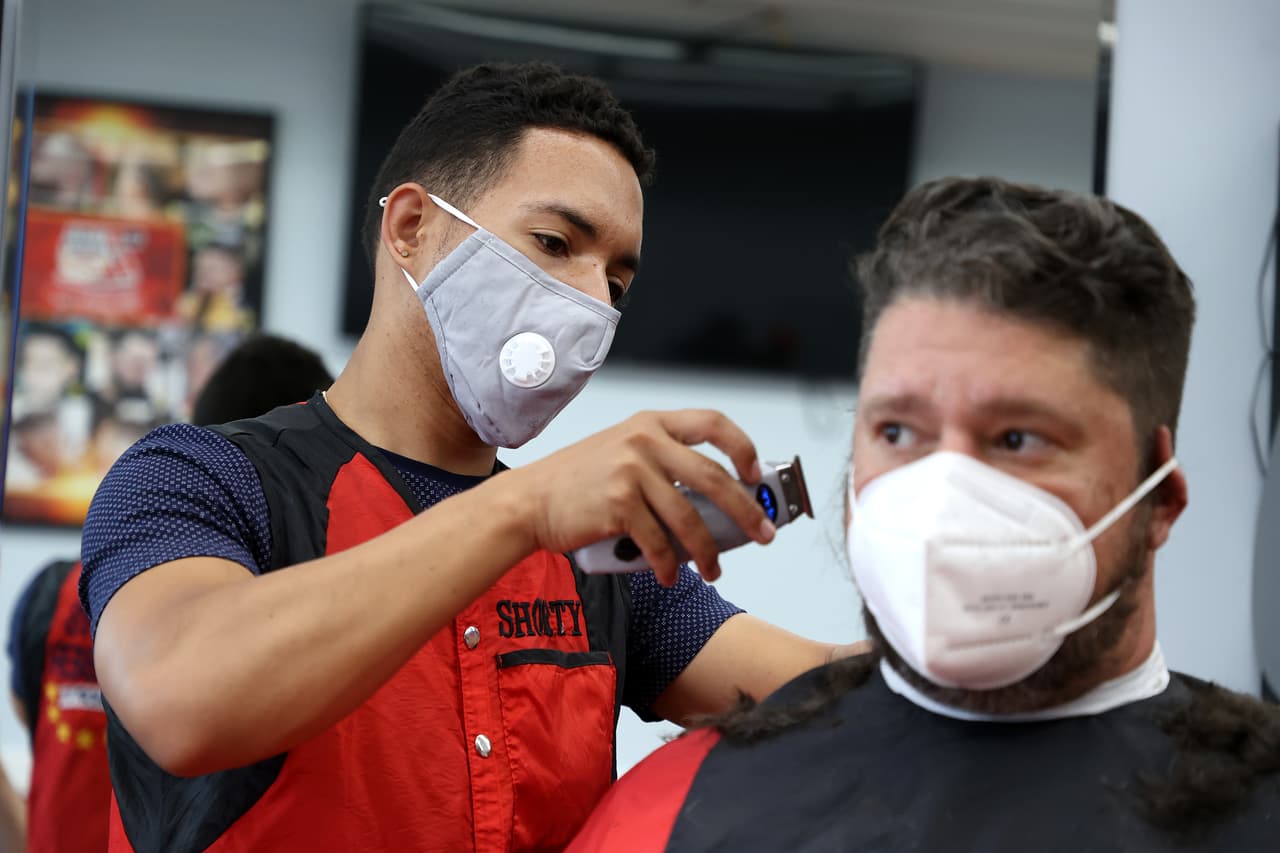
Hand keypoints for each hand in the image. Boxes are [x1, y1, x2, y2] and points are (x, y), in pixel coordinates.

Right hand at [506, 410, 775, 584]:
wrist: (529, 500)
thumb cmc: (579, 482)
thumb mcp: (622, 451)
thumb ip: (664, 462)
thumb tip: (716, 499)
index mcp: (651, 424)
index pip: (713, 423)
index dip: (743, 448)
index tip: (755, 475)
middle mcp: (644, 441)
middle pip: (713, 477)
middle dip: (745, 511)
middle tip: (763, 534)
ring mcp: (631, 471)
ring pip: (689, 518)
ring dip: (708, 551)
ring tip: (714, 570)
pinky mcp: (618, 504)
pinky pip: (658, 543)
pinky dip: (668, 565)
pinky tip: (669, 576)